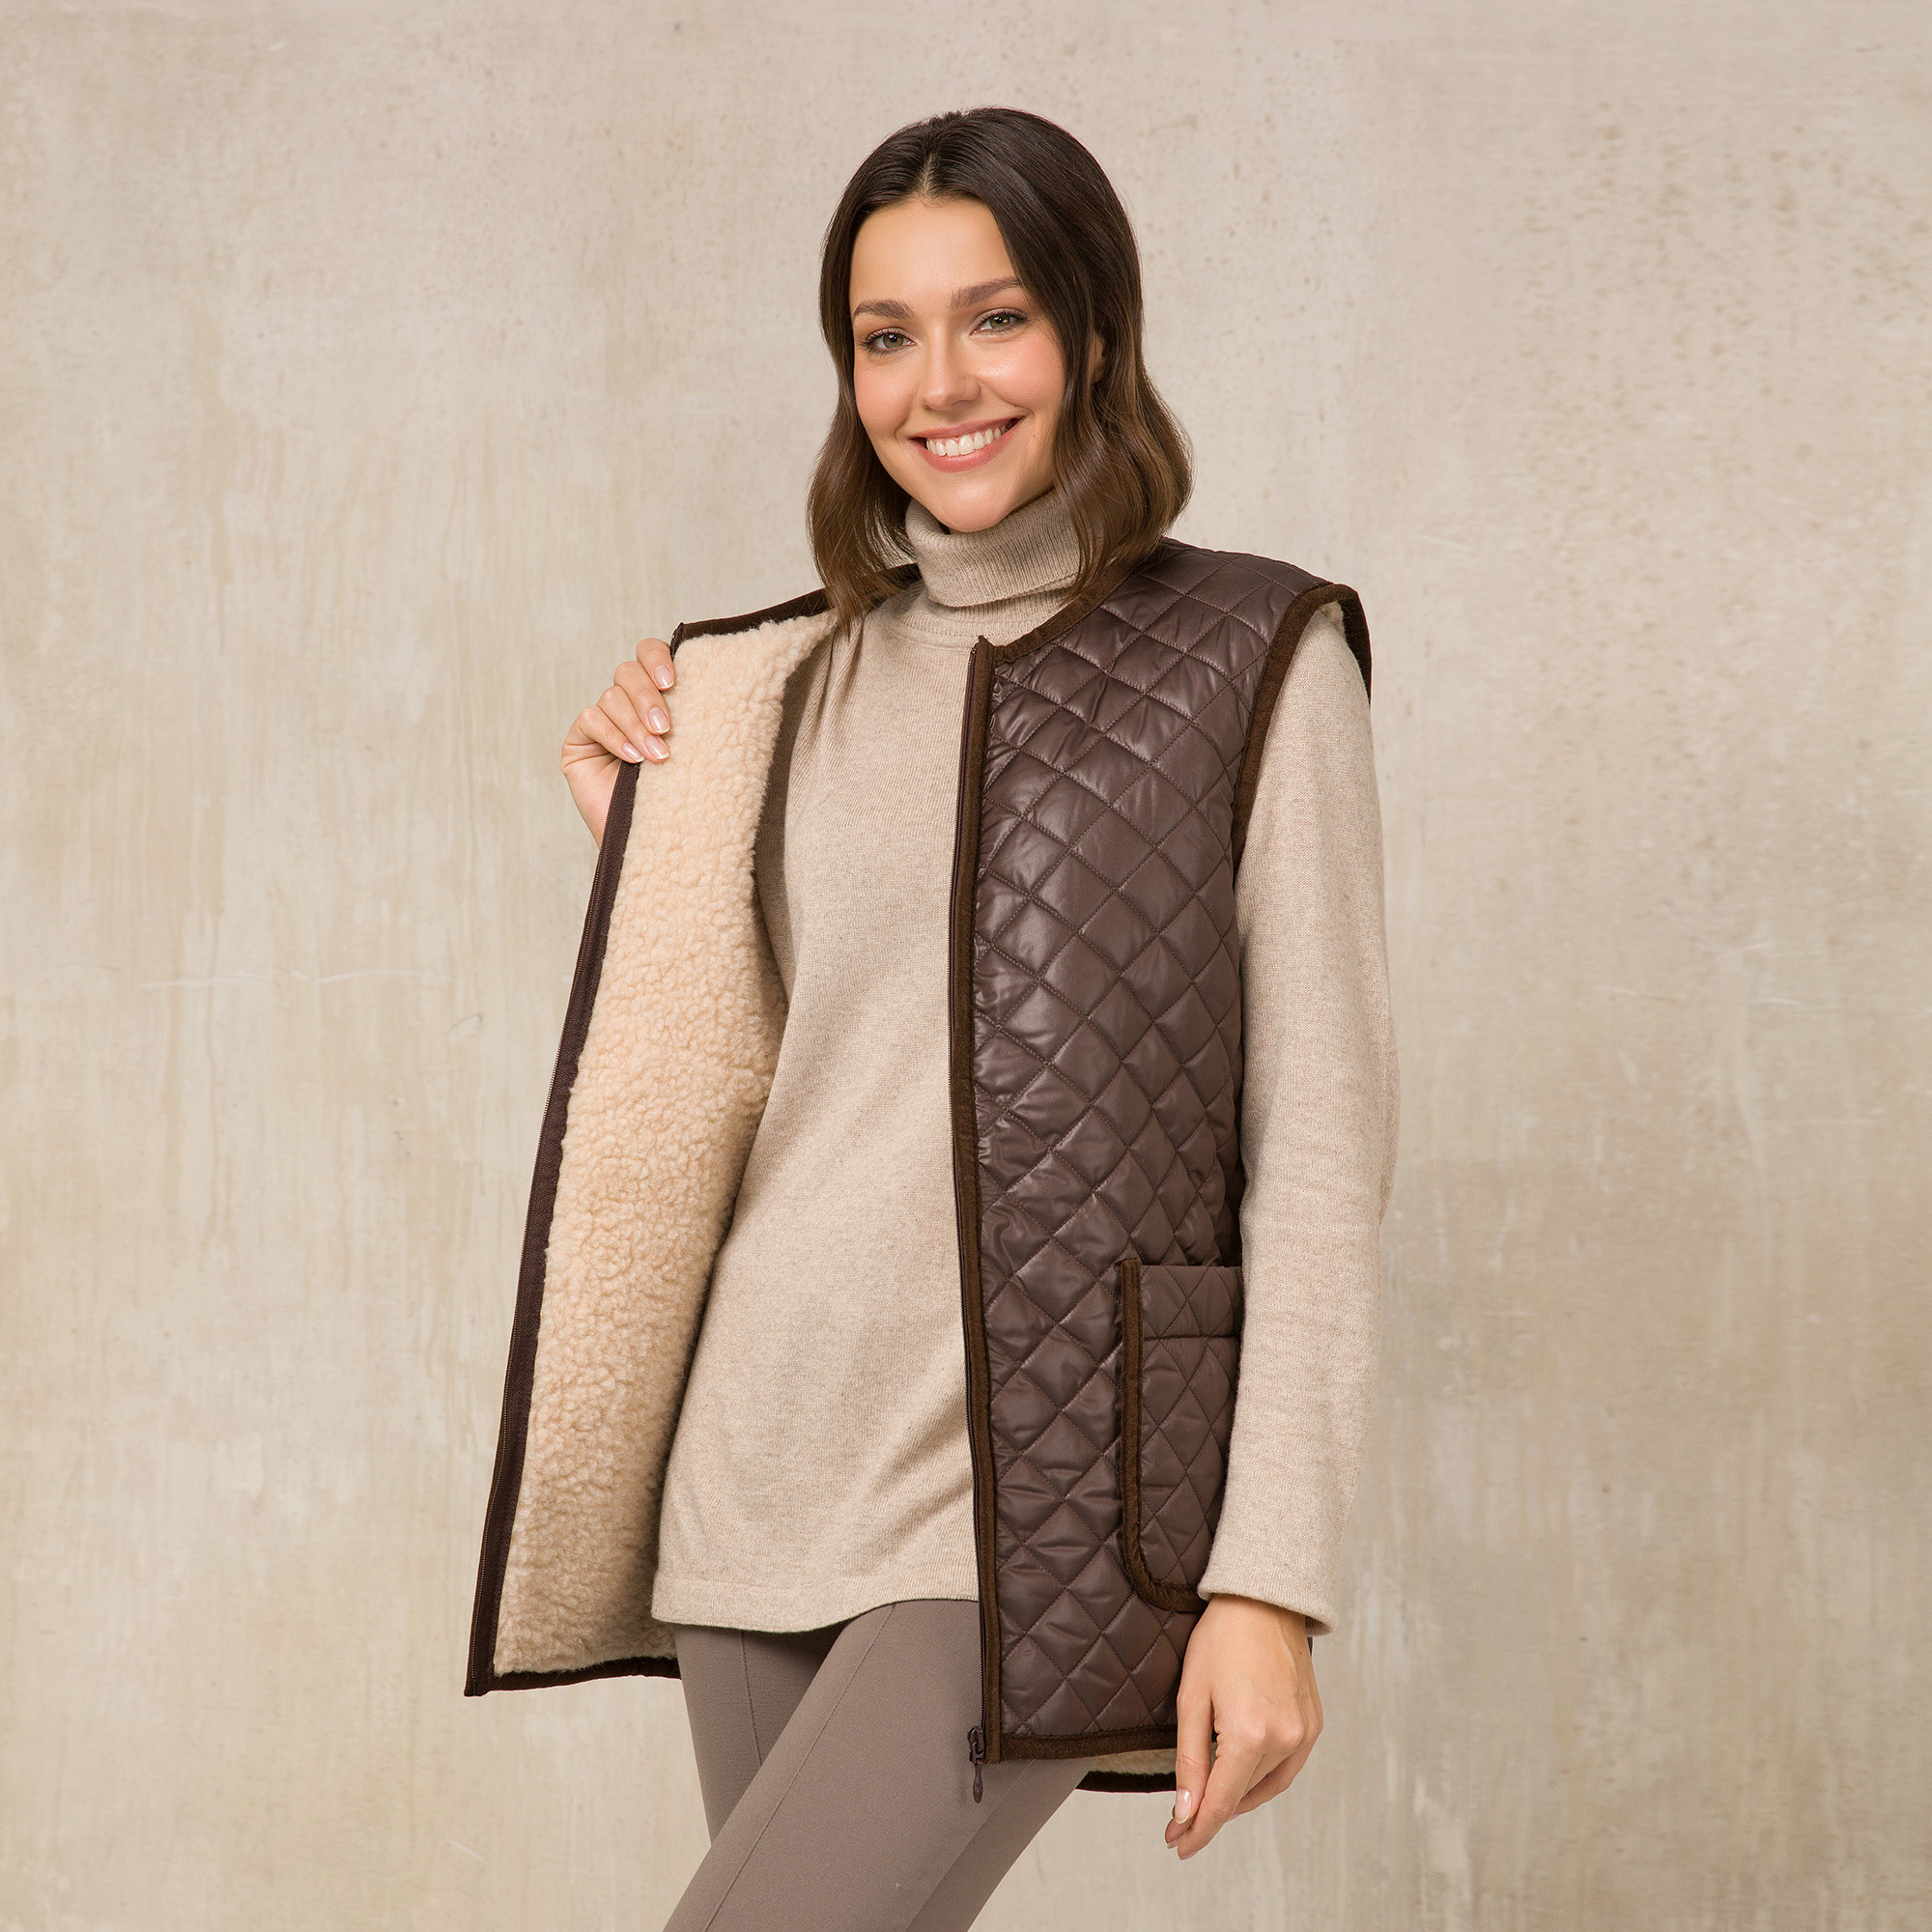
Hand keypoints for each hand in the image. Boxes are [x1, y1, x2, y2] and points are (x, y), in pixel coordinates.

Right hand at [562, 636, 677, 844]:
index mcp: (657, 696)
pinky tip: (632, 760)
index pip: (649, 654)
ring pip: (611, 697)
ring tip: (657, 757)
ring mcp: (601, 722)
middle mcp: (628, 703)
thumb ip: (697, 713)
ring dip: (636, 725)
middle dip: (648, 697)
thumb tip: (721, 680)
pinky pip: (591, 720)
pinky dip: (614, 737)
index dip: (657, 658)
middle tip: (666, 727)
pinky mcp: (578, 742)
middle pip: (628, 672)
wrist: (659, 841)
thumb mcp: (696, 748)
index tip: (674, 681)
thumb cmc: (684, 795)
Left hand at [1164, 1595, 1320, 1858]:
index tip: (1175, 1845)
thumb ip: (1189, 1760)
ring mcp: (1304, 1733)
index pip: (1221, 1803)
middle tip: (1180, 1822)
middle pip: (1242, 1795)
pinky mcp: (1314, 1724)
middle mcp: (1283, 1739)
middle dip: (1210, 1811)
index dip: (1196, 1829)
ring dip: (1237, 1796)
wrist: (1264, 1599)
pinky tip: (1244, 1778)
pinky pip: (1287, 1767)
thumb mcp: (1191, 1697)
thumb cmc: (1220, 1640)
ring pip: (1266, 1785)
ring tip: (1209, 1801)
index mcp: (1249, 1734)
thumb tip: (1185, 1812)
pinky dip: (1264, 1779)